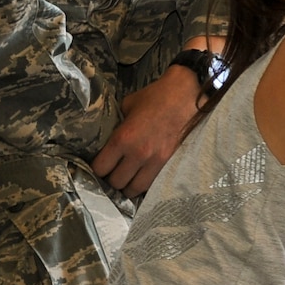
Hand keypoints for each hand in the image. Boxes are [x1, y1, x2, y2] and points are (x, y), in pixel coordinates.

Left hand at [91, 66, 203, 196]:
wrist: (187, 95)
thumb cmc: (156, 96)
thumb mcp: (128, 105)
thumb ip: (119, 123)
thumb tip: (112, 133)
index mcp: (122, 138)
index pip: (101, 168)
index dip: (97, 168)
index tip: (100, 165)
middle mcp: (138, 154)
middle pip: (116, 182)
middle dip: (112, 179)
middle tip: (114, 173)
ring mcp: (156, 161)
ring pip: (135, 189)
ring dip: (129, 186)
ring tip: (128, 179)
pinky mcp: (171, 163)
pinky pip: (153, 184)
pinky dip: (145, 183)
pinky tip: (143, 177)